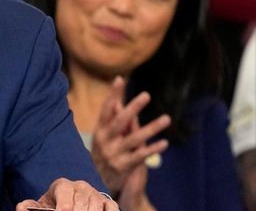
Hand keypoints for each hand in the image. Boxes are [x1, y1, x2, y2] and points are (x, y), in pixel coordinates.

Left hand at [16, 178, 118, 209]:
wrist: (68, 205)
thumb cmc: (54, 207)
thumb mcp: (41, 206)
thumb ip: (30, 207)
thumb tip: (21, 207)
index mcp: (62, 185)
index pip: (64, 192)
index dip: (64, 205)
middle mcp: (80, 186)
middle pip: (81, 201)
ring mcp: (95, 193)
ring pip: (96, 204)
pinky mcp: (107, 202)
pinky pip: (112, 207)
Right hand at [91, 77, 169, 194]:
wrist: (96, 184)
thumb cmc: (103, 154)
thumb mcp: (103, 137)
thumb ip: (113, 120)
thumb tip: (119, 99)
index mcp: (99, 131)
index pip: (106, 109)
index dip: (113, 95)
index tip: (120, 79)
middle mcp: (105, 140)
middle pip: (119, 121)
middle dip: (132, 107)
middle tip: (146, 95)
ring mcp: (114, 154)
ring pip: (134, 139)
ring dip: (151, 128)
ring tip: (166, 118)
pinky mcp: (123, 166)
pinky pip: (140, 156)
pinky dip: (152, 149)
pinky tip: (164, 143)